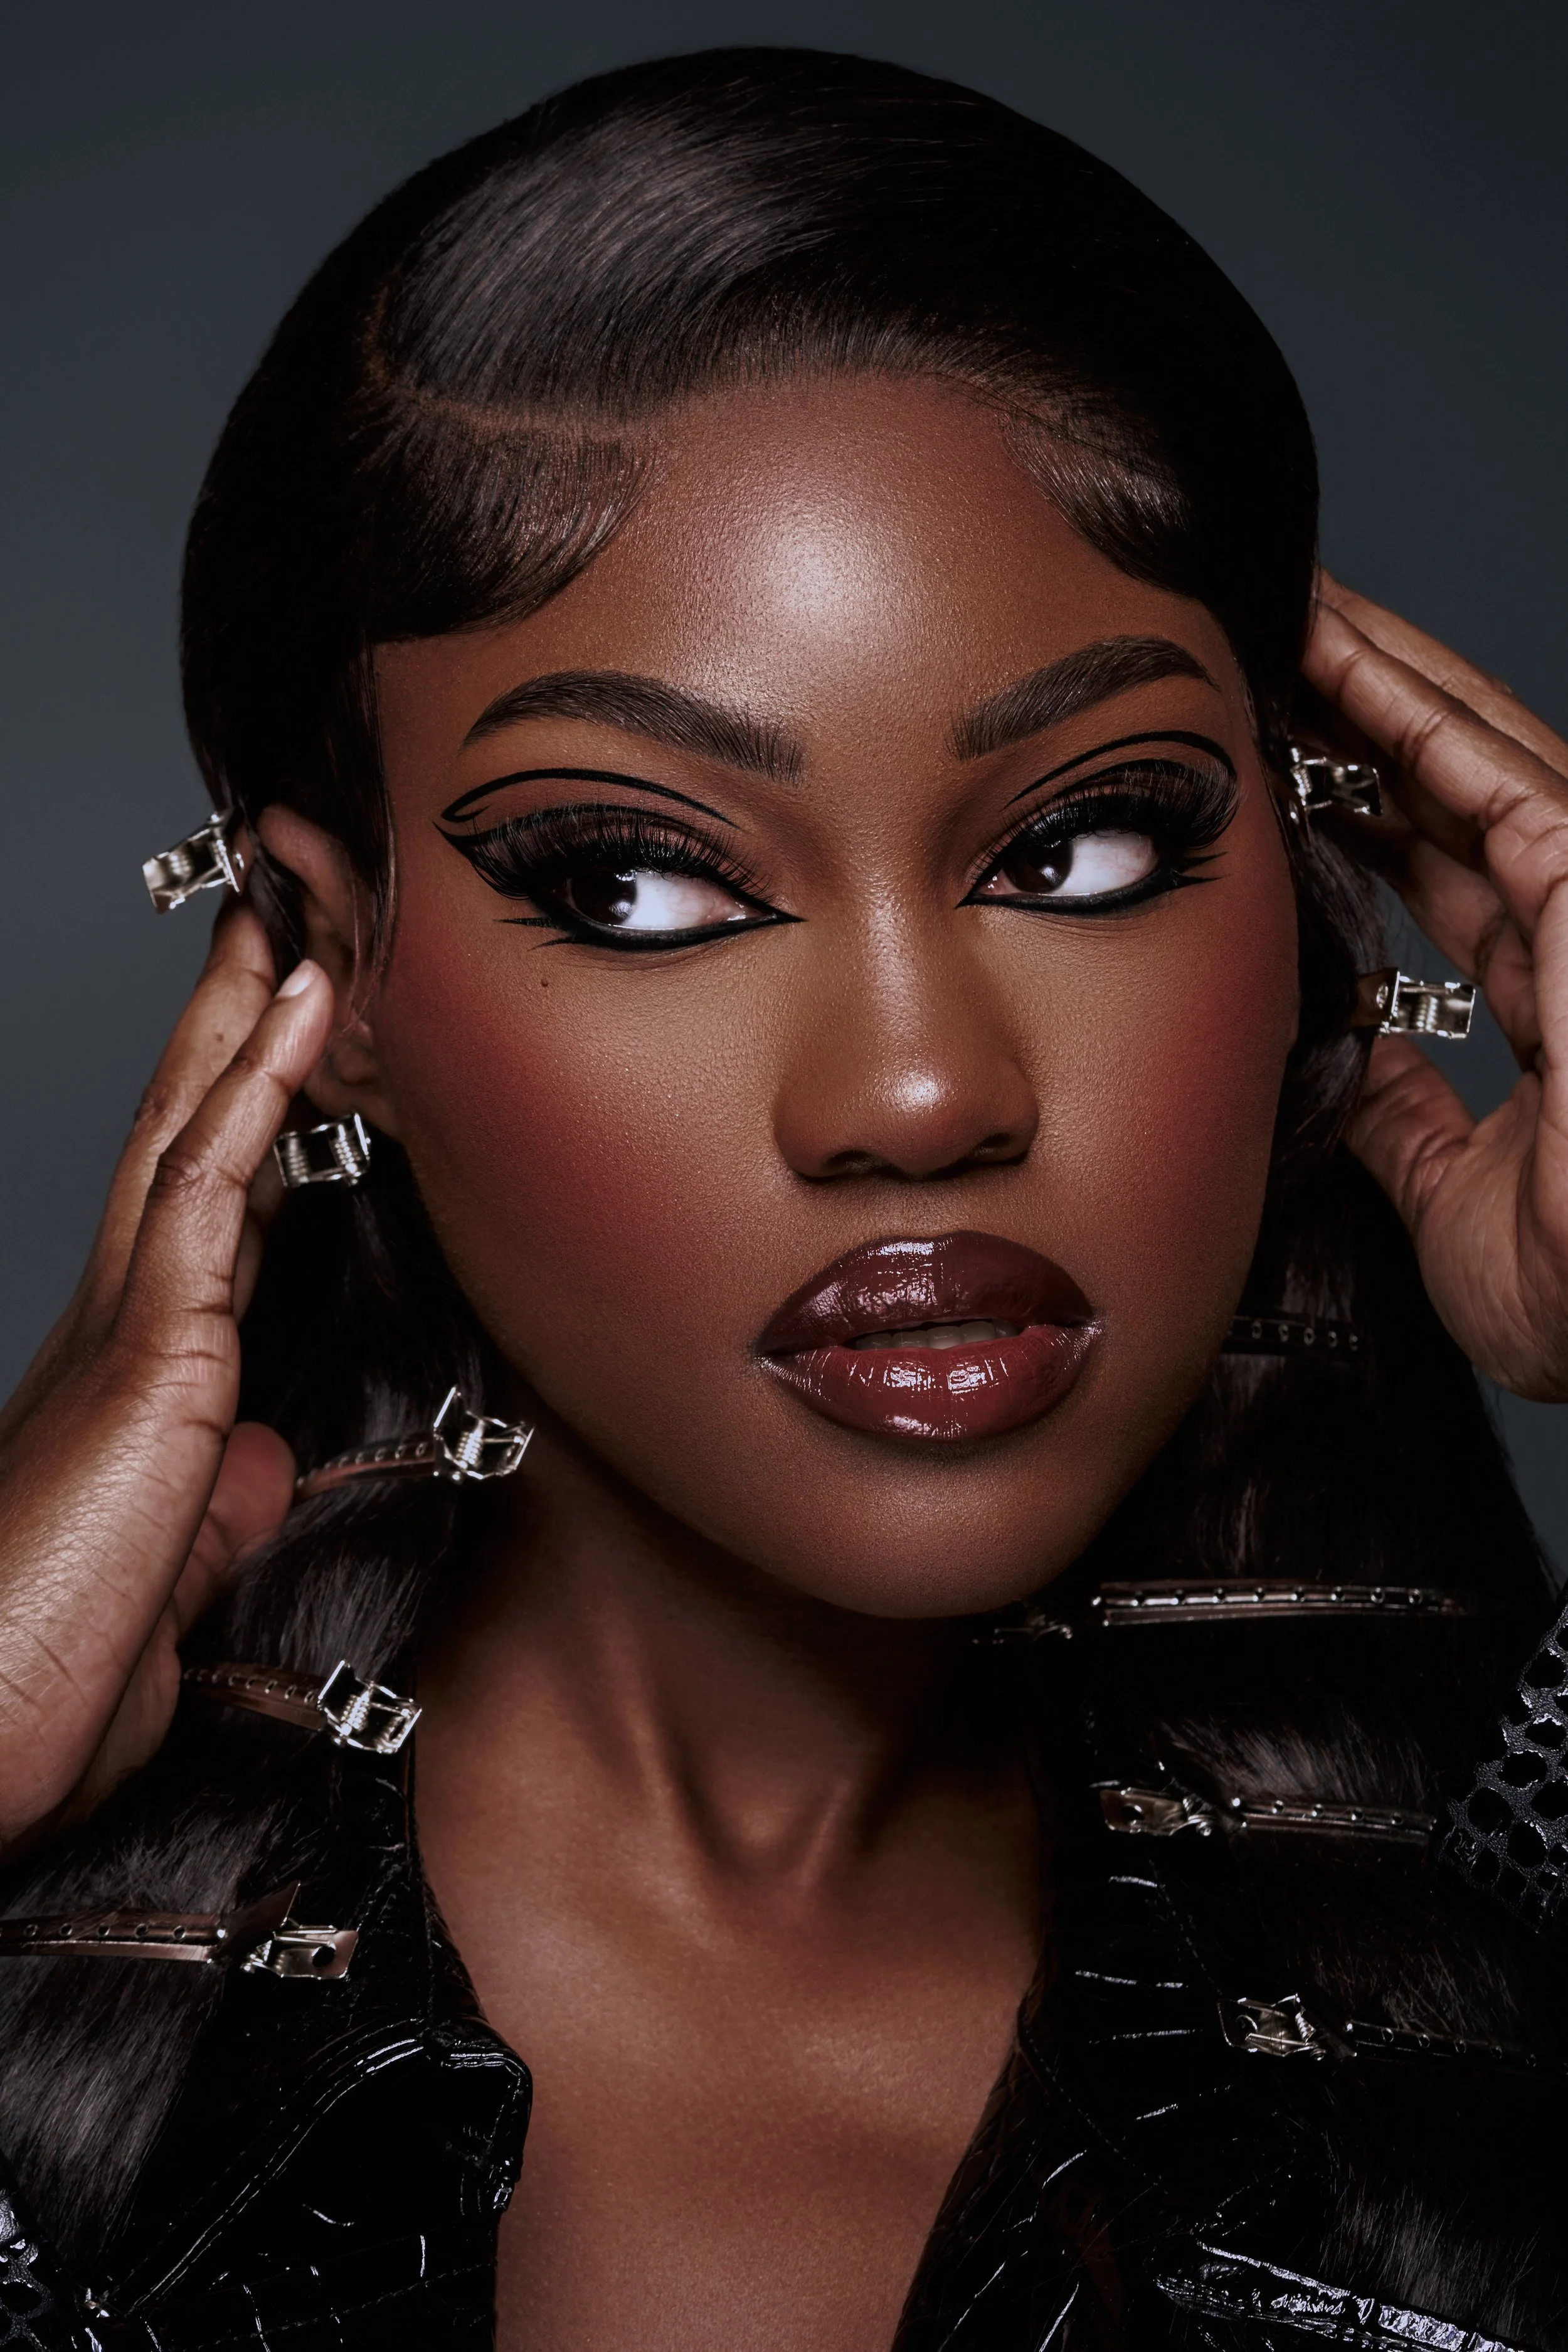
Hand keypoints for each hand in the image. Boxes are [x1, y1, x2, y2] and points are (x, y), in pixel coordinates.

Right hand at [0, 903, 332, 1854]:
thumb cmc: (31, 1696)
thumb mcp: (158, 1595)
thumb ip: (208, 1520)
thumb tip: (254, 1466)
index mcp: (124, 1382)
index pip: (198, 1215)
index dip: (238, 1115)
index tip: (276, 1037)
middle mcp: (116, 1332)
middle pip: (186, 1139)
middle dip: (230, 1025)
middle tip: (271, 916)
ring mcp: (125, 1331)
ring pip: (194, 1130)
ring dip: (245, 1015)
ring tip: (288, 908)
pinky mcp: (150, 1357)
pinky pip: (213, 1189)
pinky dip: (261, 1087)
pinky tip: (299, 1003)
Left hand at [1303, 575, 1567, 1400]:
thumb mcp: (1446, 1190)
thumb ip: (1403, 1117)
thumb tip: (1341, 1065)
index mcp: (1559, 991)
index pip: (1449, 860)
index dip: (1363, 793)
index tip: (1276, 746)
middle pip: (1460, 783)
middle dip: (1362, 704)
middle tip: (1263, 631)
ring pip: (1480, 752)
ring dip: (1379, 674)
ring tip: (1287, 606)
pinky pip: (1504, 782)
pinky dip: (1419, 712)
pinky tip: (1340, 657)